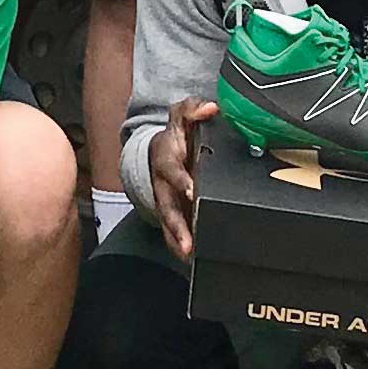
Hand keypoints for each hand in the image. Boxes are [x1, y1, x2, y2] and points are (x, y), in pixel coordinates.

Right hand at [146, 96, 217, 259]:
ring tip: (188, 255)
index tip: (192, 190)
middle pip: (166, 206)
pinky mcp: (170, 213)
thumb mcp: (181, 116)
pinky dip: (178, 246)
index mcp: (166, 159)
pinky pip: (171, 232)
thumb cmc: (176, 135)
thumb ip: (193, 109)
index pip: (171, 170)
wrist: (157, 150)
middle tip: (188, 242)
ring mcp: (164, 201)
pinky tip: (190, 260)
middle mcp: (162, 184)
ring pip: (168, 223)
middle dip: (176, 224)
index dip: (180, 180)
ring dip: (177, 240)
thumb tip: (210, 108)